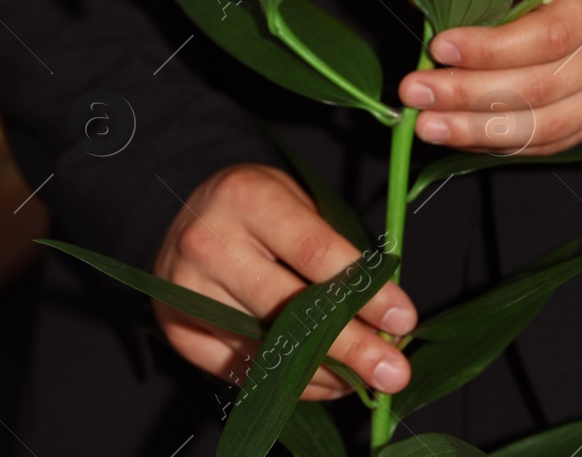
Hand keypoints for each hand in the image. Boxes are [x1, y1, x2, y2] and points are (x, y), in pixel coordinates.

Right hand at [152, 164, 415, 400]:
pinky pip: (244, 371)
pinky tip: (326, 383)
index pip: (314, 252)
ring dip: (325, 373)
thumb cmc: (261, 208)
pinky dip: (291, 383)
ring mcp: (186, 291)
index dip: (363, 292)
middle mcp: (208, 242)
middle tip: (392, 372)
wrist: (189, 215)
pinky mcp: (179, 330)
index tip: (402, 320)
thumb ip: (337, 252)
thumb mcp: (299, 202)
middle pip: (290, 311)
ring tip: (364, 380)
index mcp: (246, 197)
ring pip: (268, 349)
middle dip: (351, 347)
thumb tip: (386, 318)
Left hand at [398, 0, 581, 153]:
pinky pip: (552, 142)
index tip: (439, 47)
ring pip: (544, 126)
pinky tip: (462, 135)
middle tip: (415, 92)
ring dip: (477, 130)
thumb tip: (427, 8)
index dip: (489, 49)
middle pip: (540, 88)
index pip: (547, 36)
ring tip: (428, 125)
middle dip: (468, 95)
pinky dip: (502, 143)